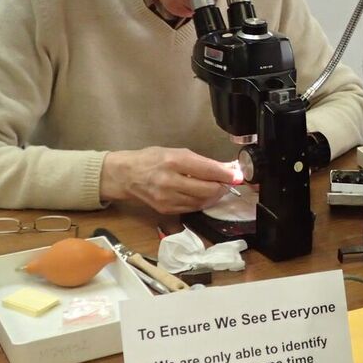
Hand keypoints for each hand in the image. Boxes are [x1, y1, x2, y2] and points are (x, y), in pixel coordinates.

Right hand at [100, 147, 242, 213]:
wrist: (125, 176)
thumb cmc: (150, 159)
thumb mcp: (176, 152)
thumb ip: (201, 161)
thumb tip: (227, 168)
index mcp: (173, 161)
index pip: (207, 170)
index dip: (226, 174)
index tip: (237, 175)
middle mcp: (170, 181)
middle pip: (207, 189)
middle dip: (222, 187)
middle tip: (227, 182)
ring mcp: (167, 198)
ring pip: (202, 201)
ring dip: (213, 196)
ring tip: (216, 187)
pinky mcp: (166, 210)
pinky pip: (192, 208)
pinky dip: (201, 202)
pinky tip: (202, 195)